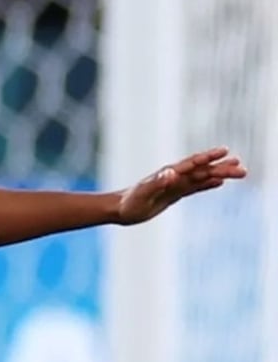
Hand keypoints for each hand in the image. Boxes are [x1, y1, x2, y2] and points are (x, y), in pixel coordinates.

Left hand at [118, 147, 246, 224]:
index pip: (193, 164)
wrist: (119, 209)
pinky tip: (219, 182)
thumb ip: (157, 182)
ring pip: (202, 178)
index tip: (225, 151)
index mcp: (169, 174)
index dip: (208, 157)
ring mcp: (175, 185)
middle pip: (203, 170)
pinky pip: (195, 188)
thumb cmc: (129, 202)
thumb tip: (171, 173)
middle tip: (242, 168)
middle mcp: (174, 177)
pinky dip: (207, 184)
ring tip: (239, 171)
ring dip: (219, 174)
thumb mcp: (143, 193)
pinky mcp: (174, 194)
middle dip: (222, 168)